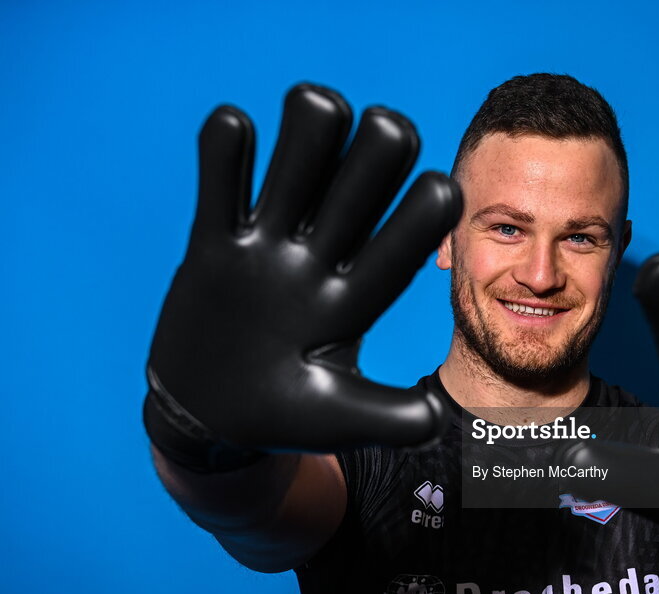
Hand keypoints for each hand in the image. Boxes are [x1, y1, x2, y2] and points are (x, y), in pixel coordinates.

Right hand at [144, 84, 460, 467]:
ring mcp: (264, 248)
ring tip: (319, 102)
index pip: (396, 251)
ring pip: (295, 170)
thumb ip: (387, 419)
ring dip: (311, 130)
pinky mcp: (213, 243)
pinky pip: (218, 184)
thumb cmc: (282, 420)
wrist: (212, 416)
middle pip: (355, 192)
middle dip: (377, 155)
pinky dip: (224, 150)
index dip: (421, 219)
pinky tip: (235, 127)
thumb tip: (440, 419)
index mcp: (352, 301)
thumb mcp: (335, 422)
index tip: (444, 187)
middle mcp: (316, 262)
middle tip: (386, 128)